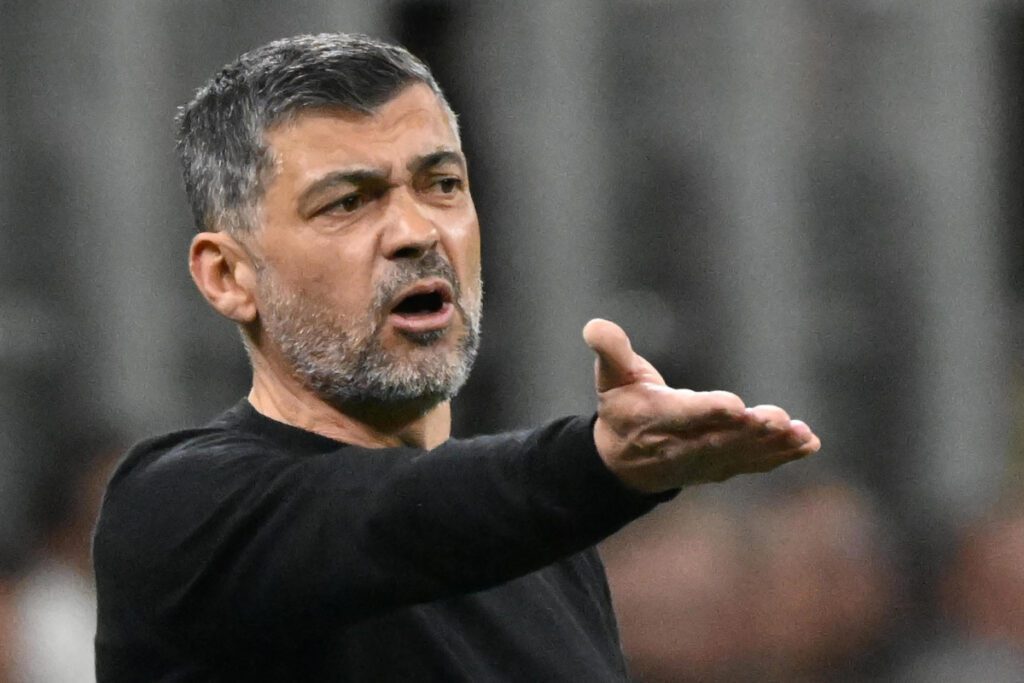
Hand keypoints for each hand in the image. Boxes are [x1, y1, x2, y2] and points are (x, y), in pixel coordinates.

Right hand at [583, 319, 820, 493]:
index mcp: (655, 418)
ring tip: (798, 433)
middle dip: (748, 431)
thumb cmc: (621, 409)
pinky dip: (781, 456)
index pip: (683, 415)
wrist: (623, 462)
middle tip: (775, 419)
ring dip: (772, 445)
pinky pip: (754, 463)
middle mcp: (681, 444)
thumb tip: (594, 326)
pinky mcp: (723, 466)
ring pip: (741, 453)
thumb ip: (609, 351)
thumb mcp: (610, 378)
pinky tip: (807, 443)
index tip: (733, 405)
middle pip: (718, 438)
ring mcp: (704, 460)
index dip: (707, 411)